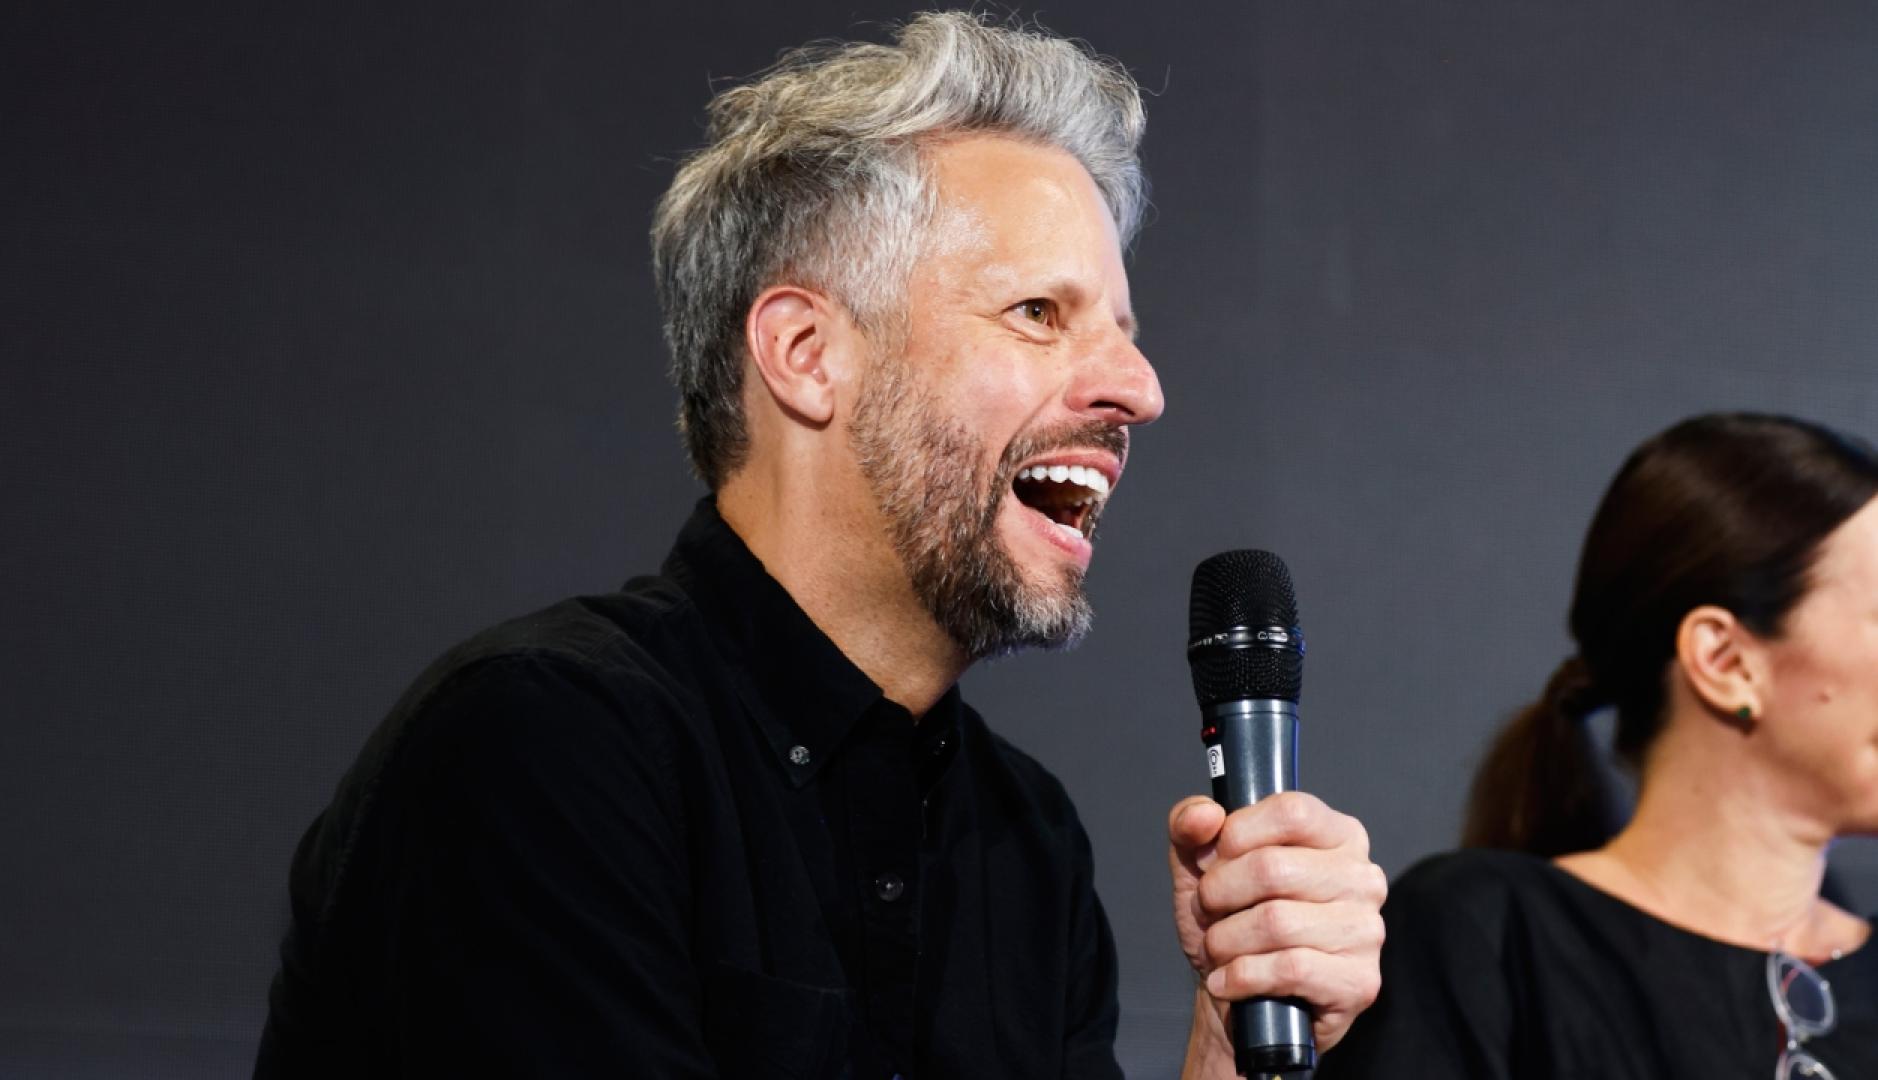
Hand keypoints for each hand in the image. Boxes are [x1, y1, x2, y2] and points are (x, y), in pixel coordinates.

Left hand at [1168, 792, 1384, 1054]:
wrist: (1241, 1000)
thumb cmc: (1231, 922)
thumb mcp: (1199, 866)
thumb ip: (1190, 825)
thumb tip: (1203, 815)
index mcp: (1337, 835)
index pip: (1291, 811)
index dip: (1238, 835)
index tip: (1216, 860)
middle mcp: (1361, 877)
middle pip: (1273, 868)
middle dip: (1220, 893)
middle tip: (1210, 911)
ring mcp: (1365, 931)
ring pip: (1276, 922)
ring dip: (1226, 940)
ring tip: (1219, 948)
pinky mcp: (1359, 981)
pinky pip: (1289, 969)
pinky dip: (1241, 976)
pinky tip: (1228, 980)